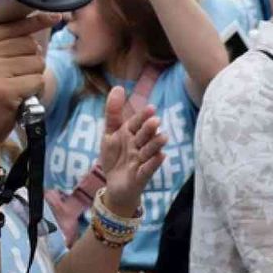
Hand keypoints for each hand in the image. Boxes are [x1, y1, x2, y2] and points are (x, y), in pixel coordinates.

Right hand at [0, 12, 60, 169]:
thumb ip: (3, 46)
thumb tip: (38, 25)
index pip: (12, 26)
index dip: (36, 21)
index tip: (55, 17)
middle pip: (29, 44)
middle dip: (31, 62)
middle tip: (16, 80)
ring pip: (37, 62)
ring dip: (34, 78)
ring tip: (16, 90)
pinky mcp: (4, 89)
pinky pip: (38, 80)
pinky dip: (34, 92)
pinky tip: (19, 100)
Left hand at [96, 88, 165, 216]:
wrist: (114, 185)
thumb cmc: (115, 157)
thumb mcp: (109, 133)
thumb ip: (113, 112)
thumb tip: (118, 87)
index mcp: (130, 134)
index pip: (136, 123)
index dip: (142, 117)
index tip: (151, 108)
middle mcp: (138, 146)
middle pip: (144, 136)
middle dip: (149, 129)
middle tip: (155, 121)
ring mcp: (141, 160)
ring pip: (149, 151)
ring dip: (155, 145)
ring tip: (163, 137)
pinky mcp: (141, 176)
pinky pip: (148, 169)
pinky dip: (154, 163)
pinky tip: (161, 156)